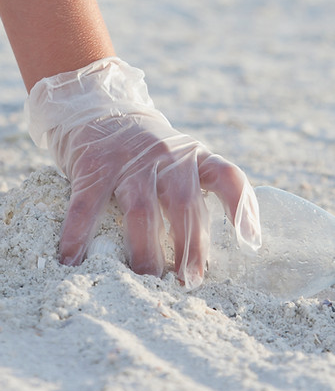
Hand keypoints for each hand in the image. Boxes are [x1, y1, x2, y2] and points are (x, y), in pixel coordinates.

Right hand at [25, 58, 260, 289]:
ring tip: (148, 283)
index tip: (248, 241)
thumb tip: (227, 241)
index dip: (240, 207)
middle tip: (190, 283)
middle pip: (184, 204)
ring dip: (146, 251)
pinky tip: (73, 261)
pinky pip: (87, 206)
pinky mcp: (93, 165)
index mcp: (193, 155)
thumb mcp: (179, 157)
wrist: (99, 107)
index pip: (226, 176)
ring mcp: (128, 161)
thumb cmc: (145, 148)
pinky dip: (79, 235)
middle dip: (190, 248)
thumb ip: (198, 188)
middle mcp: (165, 155)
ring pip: (142, 210)